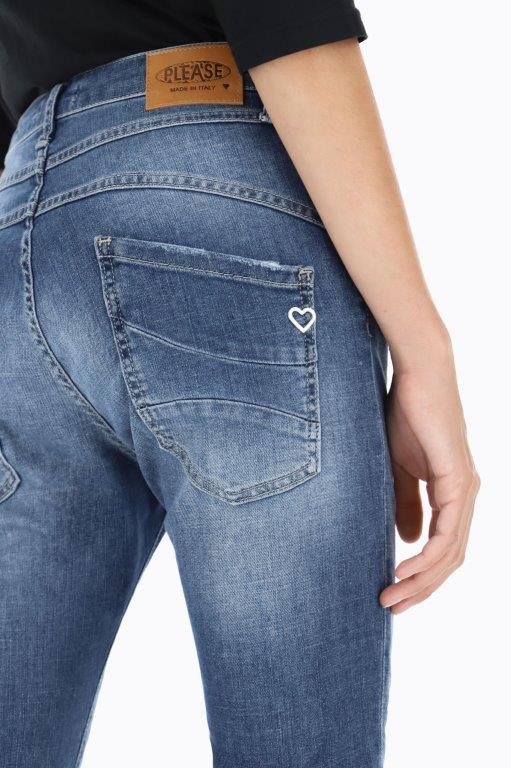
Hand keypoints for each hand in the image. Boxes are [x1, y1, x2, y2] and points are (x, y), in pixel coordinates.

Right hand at [379, 343, 479, 612]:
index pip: (444, 548)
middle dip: (422, 588)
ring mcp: (466, 488)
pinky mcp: (458, 479)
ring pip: (452, 552)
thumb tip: (408, 538)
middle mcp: (466, 496)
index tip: (393, 592)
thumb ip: (406, 503)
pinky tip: (406, 566)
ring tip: (392, 595)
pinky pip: (448, 530)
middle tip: (391, 606)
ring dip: (422, 580)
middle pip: (451, 559)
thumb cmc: (408, 415)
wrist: (418, 375)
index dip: (422, 575)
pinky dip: (428, 556)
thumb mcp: (399, 468)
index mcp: (454, 493)